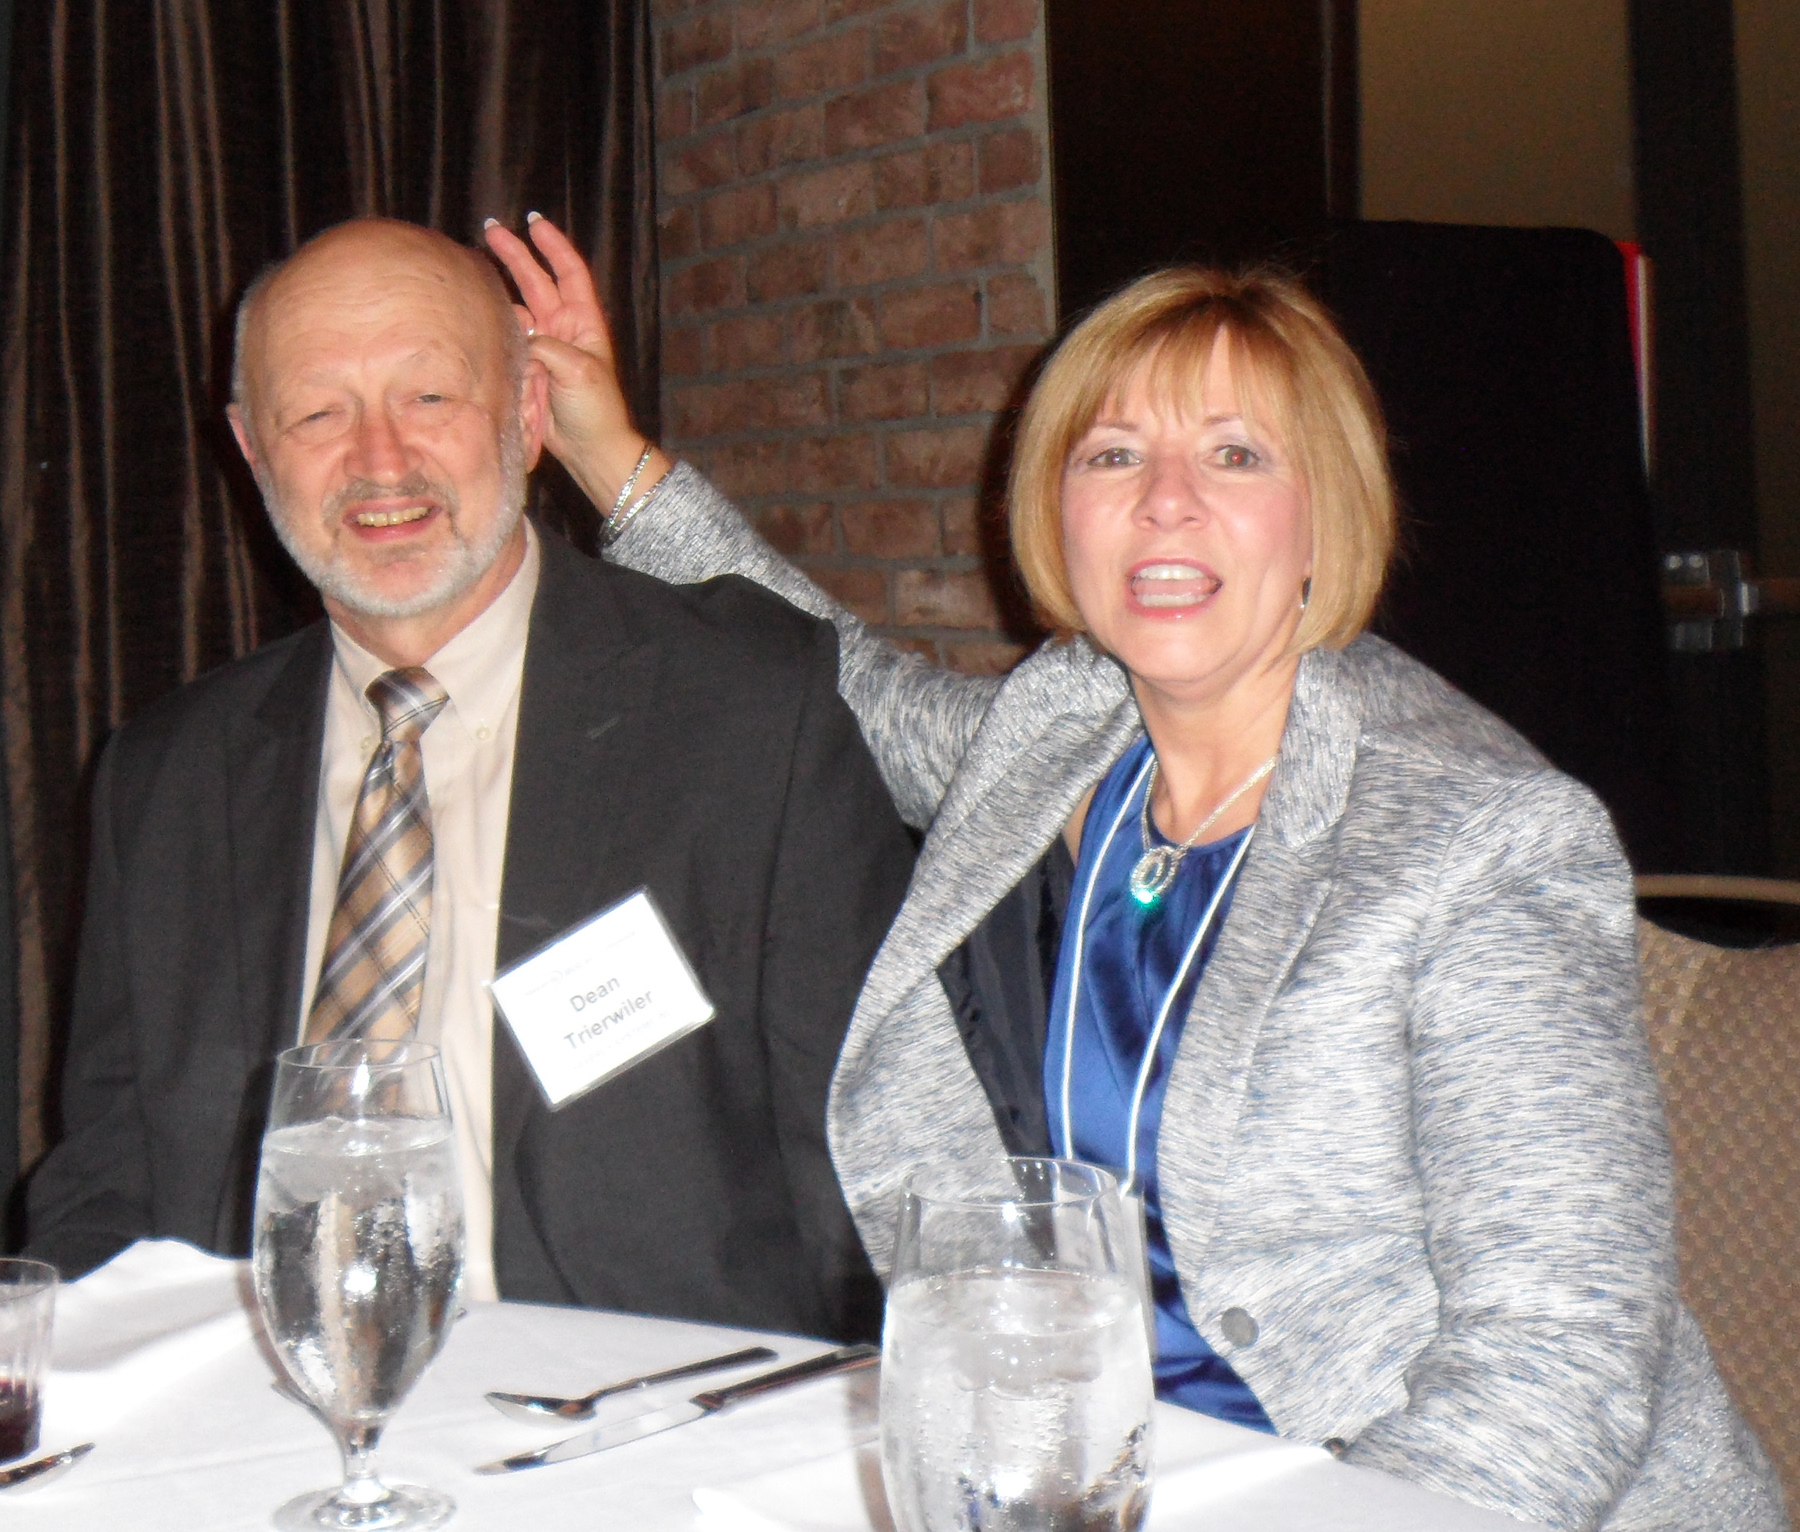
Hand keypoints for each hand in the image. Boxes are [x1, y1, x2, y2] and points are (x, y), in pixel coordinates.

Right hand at [483, 213, 671, 512]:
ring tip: (473, 273)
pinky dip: (494, 324)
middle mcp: (563, 328)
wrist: (590, 448)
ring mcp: (544, 346)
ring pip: (518, 306)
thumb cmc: (595, 409)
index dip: (553, 245)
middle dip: (515, 254)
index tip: (534, 221)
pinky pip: (508, 337)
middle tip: (490, 229)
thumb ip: (546, 346)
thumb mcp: (577, 370)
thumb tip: (517, 331)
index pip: (569, 272)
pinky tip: (476, 314)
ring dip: (499, 289)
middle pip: (537, 280)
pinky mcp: (528, 366)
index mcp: (583, 321)